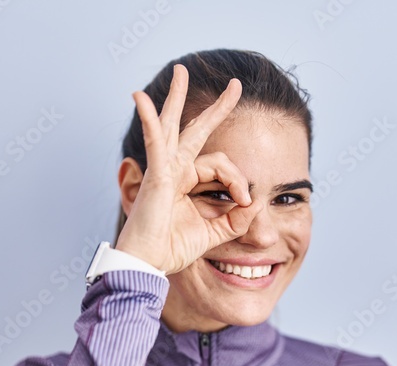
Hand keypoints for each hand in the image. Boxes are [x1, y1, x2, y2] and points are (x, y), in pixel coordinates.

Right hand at [116, 63, 264, 274]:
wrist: (148, 264)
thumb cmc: (172, 249)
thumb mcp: (215, 233)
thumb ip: (236, 219)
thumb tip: (256, 203)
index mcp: (188, 182)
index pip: (223, 166)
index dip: (239, 180)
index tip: (245, 203)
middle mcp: (176, 170)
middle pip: (196, 130)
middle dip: (217, 107)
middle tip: (235, 85)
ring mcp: (164, 169)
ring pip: (173, 125)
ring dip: (176, 96)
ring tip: (181, 70)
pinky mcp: (155, 175)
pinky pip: (154, 142)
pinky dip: (149, 120)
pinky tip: (140, 98)